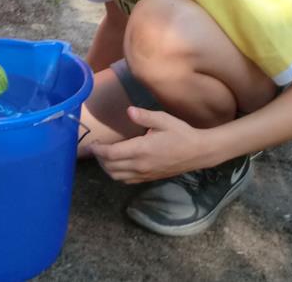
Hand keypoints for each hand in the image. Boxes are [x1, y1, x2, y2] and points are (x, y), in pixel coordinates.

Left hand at [87, 106, 208, 183]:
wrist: (199, 152)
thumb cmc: (181, 133)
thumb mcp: (164, 120)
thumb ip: (144, 116)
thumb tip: (128, 111)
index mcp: (141, 150)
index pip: (111, 154)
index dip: (98, 150)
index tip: (92, 144)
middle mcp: (140, 165)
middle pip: (110, 167)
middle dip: (99, 158)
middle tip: (96, 148)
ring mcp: (144, 174)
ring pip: (116, 176)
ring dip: (106, 168)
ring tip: (104, 156)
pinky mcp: (149, 178)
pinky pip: (126, 180)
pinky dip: (117, 174)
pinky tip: (118, 164)